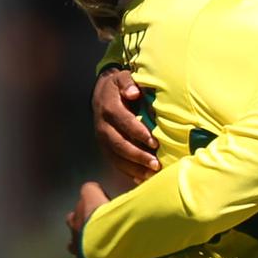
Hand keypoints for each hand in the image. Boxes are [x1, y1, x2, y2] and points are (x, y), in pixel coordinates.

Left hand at [61, 181, 109, 257]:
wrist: (104, 235)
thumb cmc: (100, 212)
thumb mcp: (93, 192)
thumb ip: (89, 188)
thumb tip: (89, 187)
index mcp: (77, 222)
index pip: (72, 218)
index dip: (77, 217)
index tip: (82, 217)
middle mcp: (76, 240)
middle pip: (71, 242)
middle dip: (73, 243)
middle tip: (70, 246)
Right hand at [92, 67, 158, 182]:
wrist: (101, 93)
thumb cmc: (120, 86)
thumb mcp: (123, 78)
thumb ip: (129, 82)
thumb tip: (134, 92)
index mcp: (109, 107)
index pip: (123, 121)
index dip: (138, 132)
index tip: (154, 142)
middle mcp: (102, 125)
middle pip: (118, 143)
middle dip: (137, 155)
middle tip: (155, 164)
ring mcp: (102, 138)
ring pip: (116, 156)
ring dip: (134, 167)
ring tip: (151, 175)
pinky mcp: (104, 147)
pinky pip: (114, 162)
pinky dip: (128, 171)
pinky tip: (141, 179)